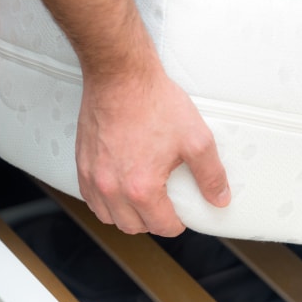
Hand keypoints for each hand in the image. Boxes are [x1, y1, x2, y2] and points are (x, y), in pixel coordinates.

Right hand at [76, 65, 230, 236]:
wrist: (120, 75)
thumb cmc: (154, 102)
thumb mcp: (196, 138)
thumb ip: (211, 174)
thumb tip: (219, 199)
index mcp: (141, 188)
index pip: (162, 226)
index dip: (177, 222)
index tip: (181, 212)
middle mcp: (112, 188)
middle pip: (133, 226)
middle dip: (152, 221)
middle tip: (164, 204)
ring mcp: (93, 176)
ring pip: (108, 216)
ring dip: (126, 214)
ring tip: (141, 198)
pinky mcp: (81, 163)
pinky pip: (90, 198)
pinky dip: (105, 201)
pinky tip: (118, 188)